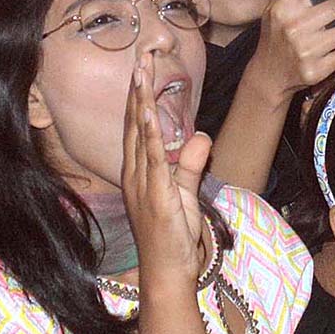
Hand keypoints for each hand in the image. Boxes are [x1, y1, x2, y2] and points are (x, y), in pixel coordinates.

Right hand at [121, 53, 210, 286]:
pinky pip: (152, 159)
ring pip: (140, 134)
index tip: (142, 69)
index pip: (137, 126)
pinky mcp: (155, 196)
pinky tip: (148, 113)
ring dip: (140, 102)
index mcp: (139, 171)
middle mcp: (135, 173)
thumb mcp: (185, 194)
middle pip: (134, 123)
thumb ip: (190, 163)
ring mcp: (142, 184)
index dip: (138, 97)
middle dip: (137, 89)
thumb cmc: (173, 237)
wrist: (167, 275)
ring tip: (142, 73)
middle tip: (141, 58)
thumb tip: (200, 134)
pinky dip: (149, 134)